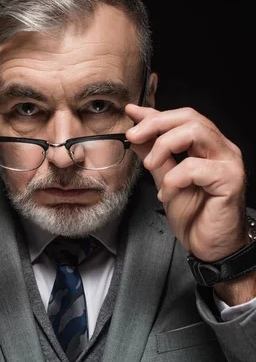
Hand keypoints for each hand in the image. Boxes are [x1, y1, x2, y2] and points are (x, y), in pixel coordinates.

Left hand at [125, 105, 247, 262]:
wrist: (210, 248)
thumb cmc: (195, 218)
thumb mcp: (166, 182)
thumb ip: (156, 158)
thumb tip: (138, 137)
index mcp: (208, 147)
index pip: (182, 118)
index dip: (155, 114)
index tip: (131, 114)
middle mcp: (221, 149)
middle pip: (190, 118)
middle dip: (156, 124)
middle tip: (133, 137)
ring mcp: (228, 162)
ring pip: (195, 132)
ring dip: (164, 146)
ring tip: (151, 166)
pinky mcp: (230, 180)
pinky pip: (195, 167)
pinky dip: (174, 179)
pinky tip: (167, 194)